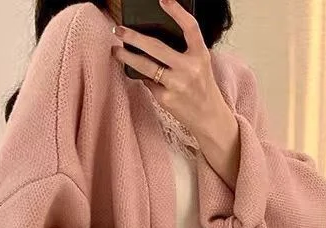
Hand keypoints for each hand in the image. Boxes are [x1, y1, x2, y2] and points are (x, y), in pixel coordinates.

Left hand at [110, 0, 239, 185]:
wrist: (209, 118)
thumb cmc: (201, 88)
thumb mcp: (200, 65)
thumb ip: (184, 52)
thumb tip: (151, 41)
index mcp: (200, 55)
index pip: (190, 28)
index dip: (177, 11)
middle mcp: (190, 68)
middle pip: (157, 47)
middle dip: (134, 37)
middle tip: (119, 30)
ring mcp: (177, 84)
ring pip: (146, 66)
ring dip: (127, 57)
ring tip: (116, 50)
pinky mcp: (167, 99)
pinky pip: (149, 83)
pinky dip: (144, 79)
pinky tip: (141, 76)